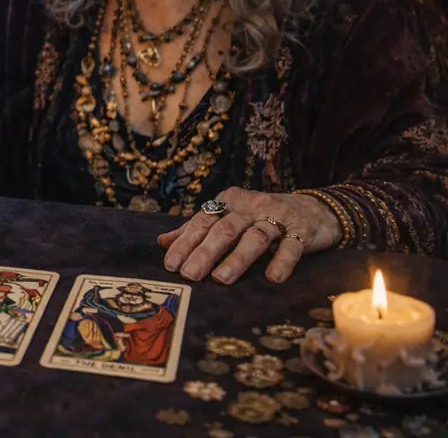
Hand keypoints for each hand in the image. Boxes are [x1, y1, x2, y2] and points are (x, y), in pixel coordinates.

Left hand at [157, 186, 341, 283]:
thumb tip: (163, 242)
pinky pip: (291, 247)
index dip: (185, 242)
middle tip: (190, 275)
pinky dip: (281, 261)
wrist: (316, 209)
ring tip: (221, 278)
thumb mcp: (230, 217)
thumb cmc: (263, 217)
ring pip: (254, 237)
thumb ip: (198, 229)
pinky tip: (272, 277)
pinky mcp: (303, 231)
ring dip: (237, 258)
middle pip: (225, 229)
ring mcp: (278, 218)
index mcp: (229, 202)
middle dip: (205, 252)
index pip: (202, 222)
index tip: (171, 264)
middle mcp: (251, 207)